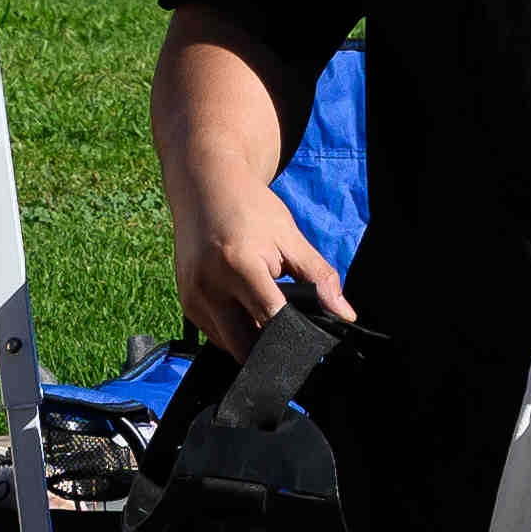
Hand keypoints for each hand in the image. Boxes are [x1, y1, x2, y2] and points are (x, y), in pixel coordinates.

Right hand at [169, 196, 348, 346]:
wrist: (204, 187)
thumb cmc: (249, 208)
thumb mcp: (289, 236)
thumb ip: (318, 277)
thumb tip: (344, 314)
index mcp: (239, 266)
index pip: (270, 320)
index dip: (292, 333)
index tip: (307, 333)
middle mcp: (209, 286)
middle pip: (246, 345)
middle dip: (269, 343)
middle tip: (286, 321)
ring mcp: (193, 298)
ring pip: (229, 344)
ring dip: (250, 336)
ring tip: (261, 303)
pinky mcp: (186, 303)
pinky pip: (215, 333)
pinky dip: (233, 328)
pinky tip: (243, 301)